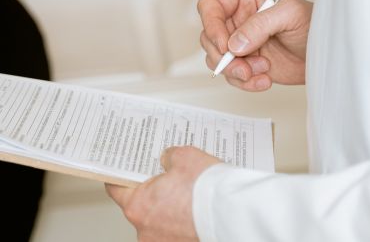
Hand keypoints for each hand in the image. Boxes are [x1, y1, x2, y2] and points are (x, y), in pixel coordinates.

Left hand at [105, 147, 220, 241]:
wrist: (234, 214)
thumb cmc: (207, 189)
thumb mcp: (185, 156)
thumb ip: (170, 157)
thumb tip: (168, 159)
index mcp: (139, 206)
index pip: (116, 189)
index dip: (121, 176)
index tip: (123, 171)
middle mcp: (146, 230)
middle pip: (143, 205)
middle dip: (156, 191)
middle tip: (172, 177)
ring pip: (162, 219)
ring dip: (172, 207)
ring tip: (192, 193)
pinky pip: (178, 229)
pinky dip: (185, 220)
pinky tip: (199, 207)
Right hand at [198, 0, 312, 90]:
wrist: (324, 52)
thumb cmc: (312, 24)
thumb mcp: (289, 15)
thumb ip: (260, 25)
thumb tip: (235, 43)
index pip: (211, 6)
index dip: (211, 25)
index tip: (224, 45)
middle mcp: (238, 20)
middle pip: (209, 37)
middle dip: (224, 57)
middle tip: (244, 67)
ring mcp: (240, 44)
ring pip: (217, 60)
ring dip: (236, 71)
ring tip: (262, 71)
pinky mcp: (247, 63)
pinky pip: (232, 76)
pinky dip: (246, 83)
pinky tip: (264, 79)